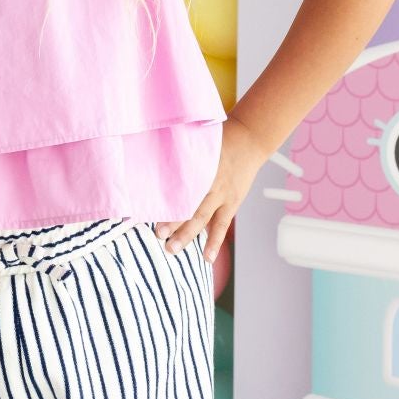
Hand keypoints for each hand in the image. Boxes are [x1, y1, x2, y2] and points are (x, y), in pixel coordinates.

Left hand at [158, 119, 275, 262]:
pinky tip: (207, 258)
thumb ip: (179, 154)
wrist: (250, 141)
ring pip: (202, 218)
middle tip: (158, 234)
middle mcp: (209, 181)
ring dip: (187, 234)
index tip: (148, 208)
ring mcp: (222, 194)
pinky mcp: (231, 203)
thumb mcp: (197, 142)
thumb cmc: (218, 140)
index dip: (164, 197)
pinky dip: (214, 242)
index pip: (178, 183)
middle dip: (172, 220)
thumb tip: (151, 160)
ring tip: (171, 248)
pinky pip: (222, 226)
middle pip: (188, 203)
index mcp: (198, 165)